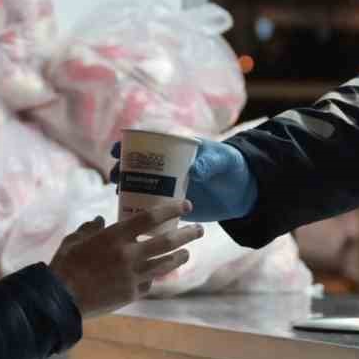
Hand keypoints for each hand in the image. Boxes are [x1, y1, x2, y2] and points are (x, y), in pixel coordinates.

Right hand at [48, 201, 202, 318]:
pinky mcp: (131, 294)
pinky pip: (149, 283)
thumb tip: (99, 221)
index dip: (171, 210)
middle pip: (168, 243)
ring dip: (179, 257)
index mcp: (115, 237)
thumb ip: (89, 228)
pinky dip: (153, 277)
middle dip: (187, 235)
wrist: (61, 299)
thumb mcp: (74, 240)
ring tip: (187, 253)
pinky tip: (154, 275)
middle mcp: (129, 255)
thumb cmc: (65, 265)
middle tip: (199, 230)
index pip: (151, 218)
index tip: (186, 206)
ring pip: (165, 265)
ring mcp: (133, 276)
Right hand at [108, 139, 256, 222]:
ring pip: (140, 186)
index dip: (128, 145)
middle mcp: (167, 167)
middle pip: (136, 166)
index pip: (146, 143)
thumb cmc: (232, 167)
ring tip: (118, 195)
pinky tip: (130, 215)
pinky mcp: (173, 205)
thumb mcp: (222, 161)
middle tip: (114, 177)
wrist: (244, 191)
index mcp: (175, 149)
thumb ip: (210, 163)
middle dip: (121, 169)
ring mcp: (168, 186)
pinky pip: (153, 206)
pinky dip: (141, 209)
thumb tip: (194, 171)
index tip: (116, 151)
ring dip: (126, 189)